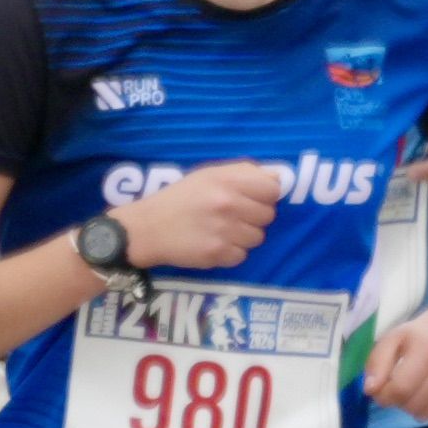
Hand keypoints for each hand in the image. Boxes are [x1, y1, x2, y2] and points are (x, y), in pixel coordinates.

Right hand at [106, 162, 286, 273]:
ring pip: (258, 237)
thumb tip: (278, 178)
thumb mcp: (208, 175)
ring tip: (222, 230)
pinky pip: (242, 255)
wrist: (148, 228)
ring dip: (244, 235)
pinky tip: (214, 243)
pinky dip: (231, 252)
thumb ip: (244, 173)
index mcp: (227, 181)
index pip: (272, 189)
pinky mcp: (218, 254)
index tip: (254, 198)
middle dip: (254, 216)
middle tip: (234, 215)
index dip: (266, 194)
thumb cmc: (180, 198)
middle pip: (268, 215)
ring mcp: (224, 231)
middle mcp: (228, 204)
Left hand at [367, 311, 427, 422]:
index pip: (401, 389)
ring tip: (415, 391)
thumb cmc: (417, 336)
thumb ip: (377, 363)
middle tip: (400, 389)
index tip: (382, 391)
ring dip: (415, 409)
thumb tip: (371, 390)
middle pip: (414, 405)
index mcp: (427, 348)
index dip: (385, 396)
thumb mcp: (392, 340)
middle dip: (400, 403)